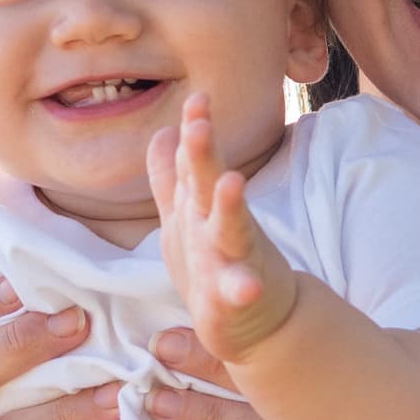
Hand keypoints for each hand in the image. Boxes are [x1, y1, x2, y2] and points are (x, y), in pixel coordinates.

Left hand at [145, 92, 299, 362]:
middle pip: (207, 183)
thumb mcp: (185, 217)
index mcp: (201, 206)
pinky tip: (244, 287)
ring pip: (230, 227)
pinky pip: (237, 291)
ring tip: (231, 182)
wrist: (259, 321)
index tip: (197, 98)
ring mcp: (231, 259)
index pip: (194, 160)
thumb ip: (171, 176)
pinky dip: (241, 287)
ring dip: (230, 204)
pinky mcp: (235, 298)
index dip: (195, 128)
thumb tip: (160, 133)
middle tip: (199, 121)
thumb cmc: (216, 263)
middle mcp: (218, 225)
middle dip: (203, 152)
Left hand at [147, 328, 419, 419]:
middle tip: (152, 352)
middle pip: (270, 395)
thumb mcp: (418, 412)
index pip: (290, 362)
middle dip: (209, 374)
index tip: (177, 326)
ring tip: (160, 408)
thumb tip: (301, 351)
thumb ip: (366, 380)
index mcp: (366, 399)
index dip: (230, 345)